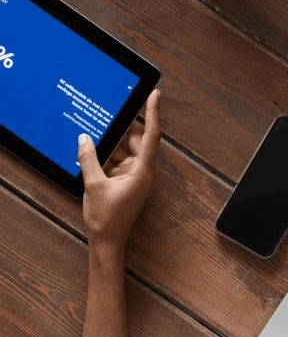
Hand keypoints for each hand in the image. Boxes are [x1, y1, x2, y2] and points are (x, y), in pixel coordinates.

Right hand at [78, 89, 160, 249]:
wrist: (107, 242)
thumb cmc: (106, 218)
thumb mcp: (94, 185)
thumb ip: (89, 159)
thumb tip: (85, 138)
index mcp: (142, 170)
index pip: (151, 134)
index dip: (153, 112)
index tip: (155, 94)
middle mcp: (143, 170)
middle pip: (136, 140)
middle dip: (124, 127)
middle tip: (112, 110)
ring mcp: (135, 176)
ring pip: (125, 151)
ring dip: (112, 144)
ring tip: (97, 129)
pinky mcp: (126, 181)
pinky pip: (119, 161)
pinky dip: (107, 156)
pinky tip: (93, 150)